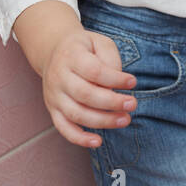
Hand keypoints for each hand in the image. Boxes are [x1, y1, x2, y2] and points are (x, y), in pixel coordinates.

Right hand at [42, 28, 138, 149]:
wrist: (53, 51)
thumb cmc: (84, 48)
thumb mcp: (99, 42)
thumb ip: (109, 59)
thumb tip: (117, 83)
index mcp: (71, 56)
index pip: (93, 71)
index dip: (114, 79)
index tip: (133, 82)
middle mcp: (59, 77)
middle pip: (85, 94)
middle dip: (112, 102)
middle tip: (133, 104)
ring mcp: (54, 96)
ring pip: (76, 113)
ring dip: (102, 121)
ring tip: (125, 120)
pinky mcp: (53, 110)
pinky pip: (64, 128)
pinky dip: (79, 138)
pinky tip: (98, 142)